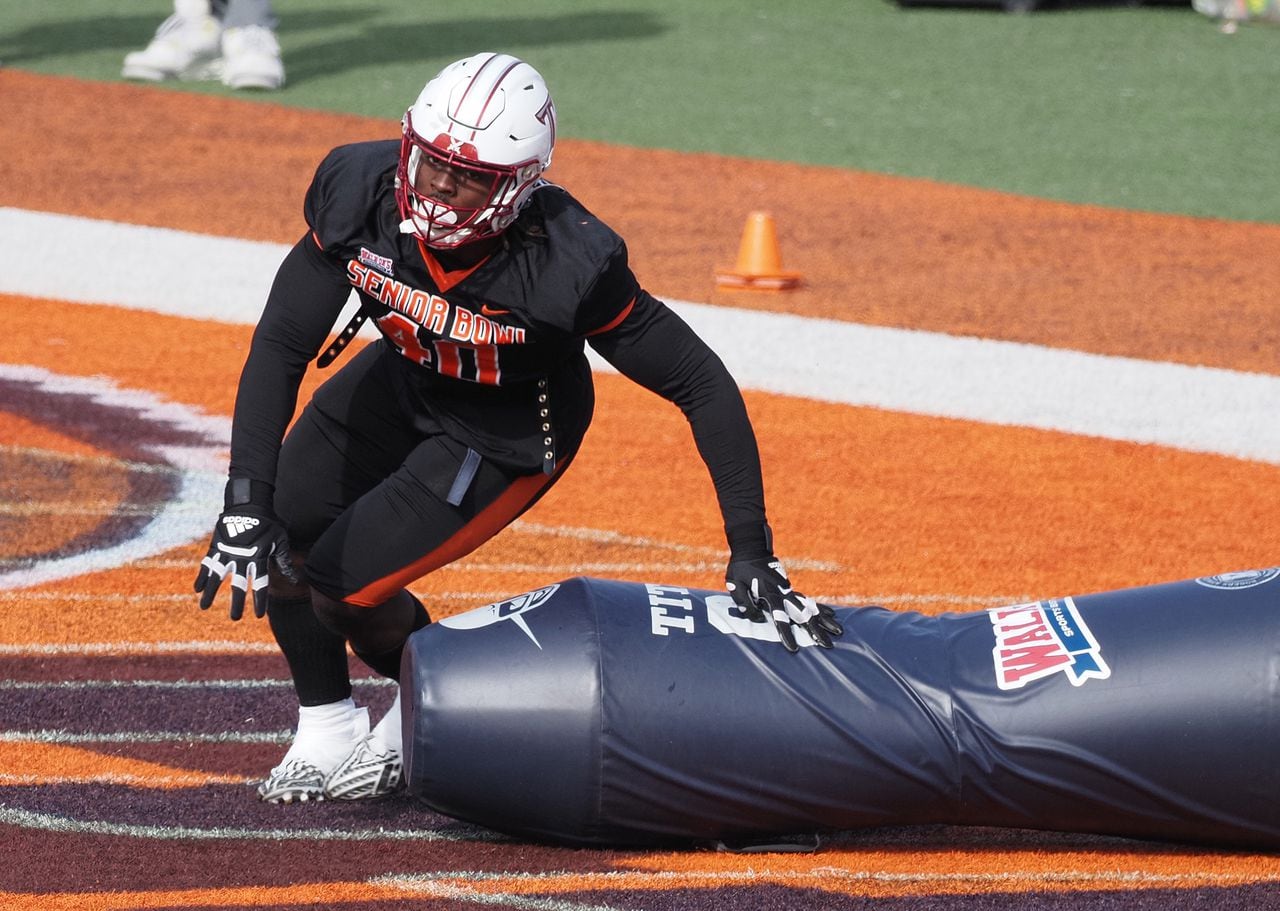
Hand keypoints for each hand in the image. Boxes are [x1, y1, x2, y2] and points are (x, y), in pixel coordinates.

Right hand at [193, 504, 295, 619]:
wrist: (248, 504)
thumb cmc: (269, 523)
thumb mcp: (280, 541)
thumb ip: (284, 562)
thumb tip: (295, 580)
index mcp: (259, 557)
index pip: (260, 584)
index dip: (260, 600)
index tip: (259, 615)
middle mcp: (242, 557)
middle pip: (238, 585)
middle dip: (237, 602)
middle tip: (235, 618)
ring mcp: (227, 551)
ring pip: (217, 577)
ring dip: (210, 593)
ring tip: (204, 607)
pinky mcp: (216, 545)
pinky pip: (207, 563)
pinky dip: (201, 576)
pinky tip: (196, 589)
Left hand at [725, 556, 842, 652]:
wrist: (752, 548)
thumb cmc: (741, 568)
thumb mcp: (735, 584)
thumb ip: (744, 602)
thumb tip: (756, 618)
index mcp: (770, 593)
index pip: (780, 617)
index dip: (786, 633)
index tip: (794, 649)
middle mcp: (784, 593)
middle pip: (803, 615)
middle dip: (816, 631)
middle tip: (828, 645)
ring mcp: (789, 590)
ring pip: (810, 608)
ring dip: (824, 620)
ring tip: (838, 632)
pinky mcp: (790, 589)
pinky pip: (808, 601)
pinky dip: (820, 609)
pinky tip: (832, 615)